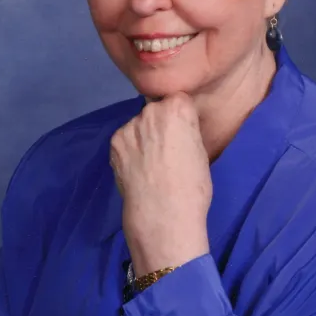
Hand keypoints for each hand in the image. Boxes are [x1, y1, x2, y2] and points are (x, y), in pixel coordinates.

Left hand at [109, 92, 211, 276]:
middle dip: (159, 123)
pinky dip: (130, 150)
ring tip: (149, 163)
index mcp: (178, 108)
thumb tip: (177, 128)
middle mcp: (151, 110)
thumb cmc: (193, 186)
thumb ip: (186, 130)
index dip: (180, 116)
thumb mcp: (200, 149)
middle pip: (156, 109)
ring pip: (138, 125)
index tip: (182, 133)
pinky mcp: (115, 142)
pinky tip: (136, 168)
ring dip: (142, 136)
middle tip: (165, 149)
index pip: (178, 99)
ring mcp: (130, 126)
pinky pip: (125, 140)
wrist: (164, 216)